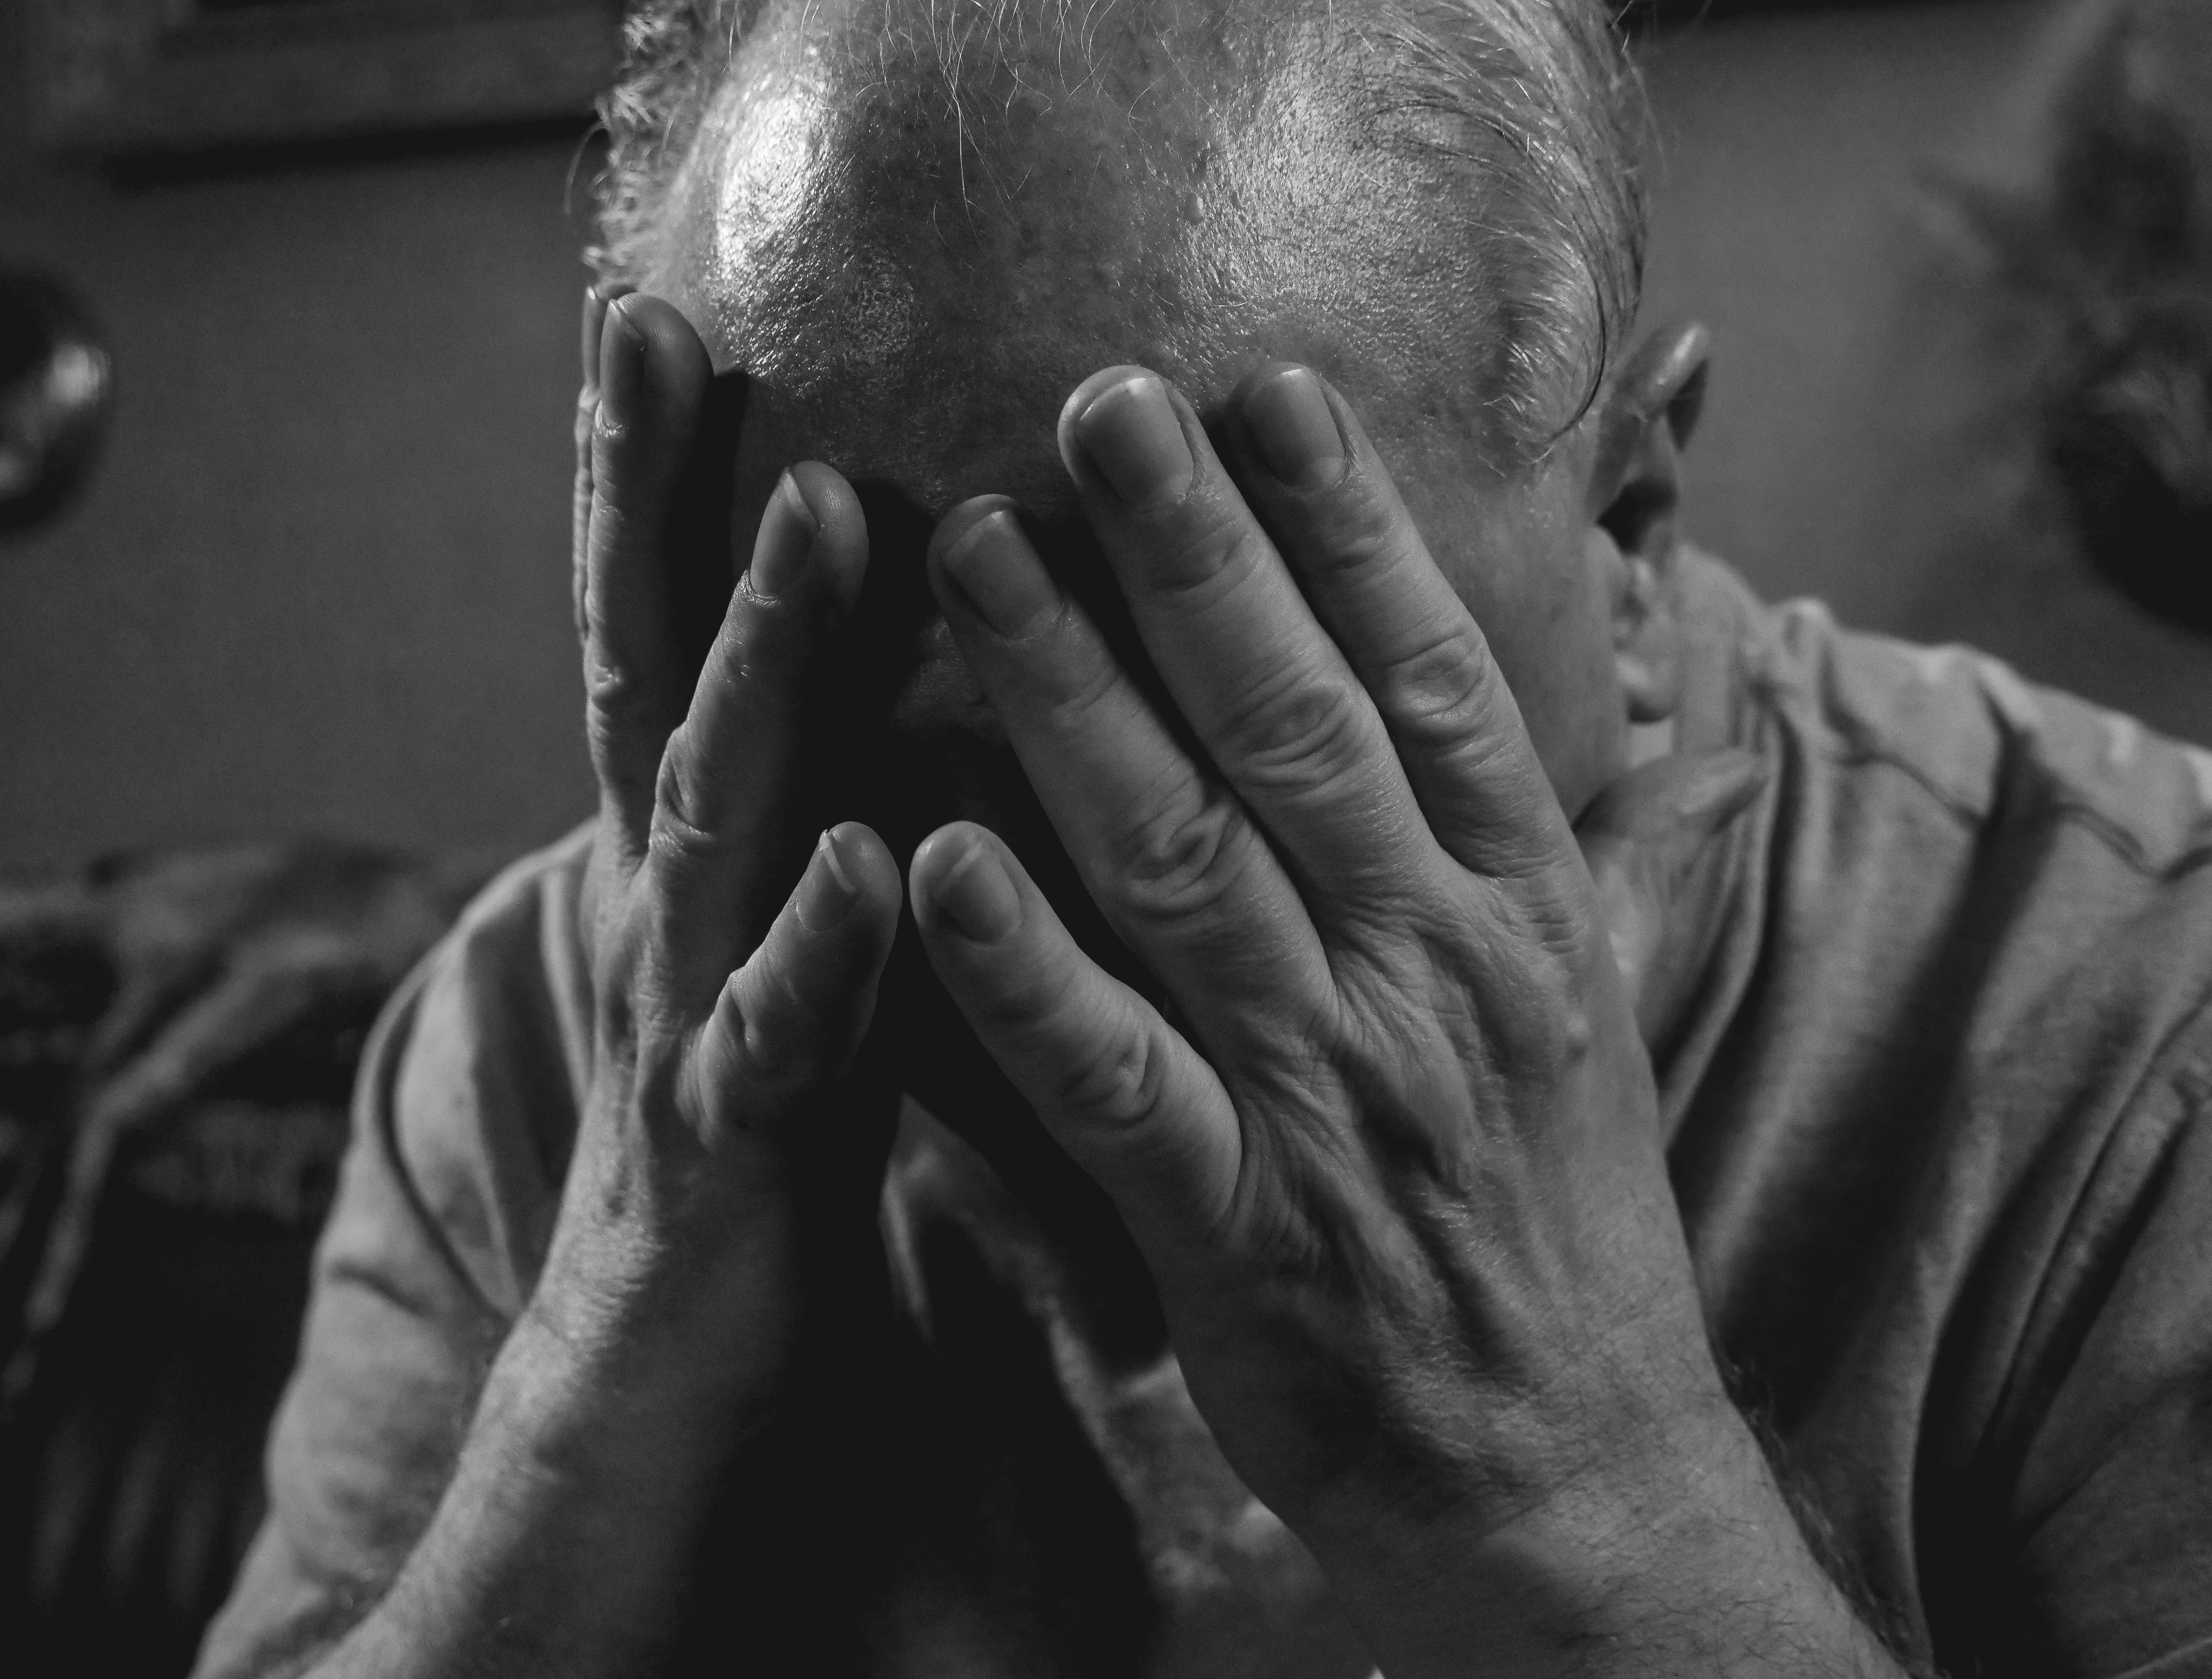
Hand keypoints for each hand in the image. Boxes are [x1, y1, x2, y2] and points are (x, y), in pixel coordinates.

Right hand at [546, 286, 901, 1396]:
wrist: (678, 1396)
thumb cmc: (774, 1163)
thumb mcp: (807, 965)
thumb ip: (843, 830)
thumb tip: (921, 704)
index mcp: (725, 865)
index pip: (678, 644)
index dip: (660, 489)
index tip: (667, 319)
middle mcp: (690, 914)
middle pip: (660, 680)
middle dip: (655, 508)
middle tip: (653, 333)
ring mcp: (694, 1027)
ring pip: (715, 822)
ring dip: (756, 670)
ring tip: (810, 524)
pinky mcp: (731, 1163)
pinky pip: (781, 1046)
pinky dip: (815, 950)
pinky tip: (856, 858)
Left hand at [908, 363, 1890, 1675]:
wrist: (1568, 1468)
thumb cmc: (1555, 1214)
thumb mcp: (1583, 1001)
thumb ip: (1541, 838)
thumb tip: (1520, 675)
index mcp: (1517, 910)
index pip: (1436, 679)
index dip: (1351, 524)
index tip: (1266, 387)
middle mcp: (1431, 973)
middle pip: (1299, 726)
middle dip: (1193, 556)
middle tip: (1092, 403)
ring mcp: (1332, 1095)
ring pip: (1186, 862)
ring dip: (1074, 700)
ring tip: (979, 556)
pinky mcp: (1239, 1225)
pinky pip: (1114, 1078)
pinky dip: (1025, 971)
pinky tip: (938, 859)